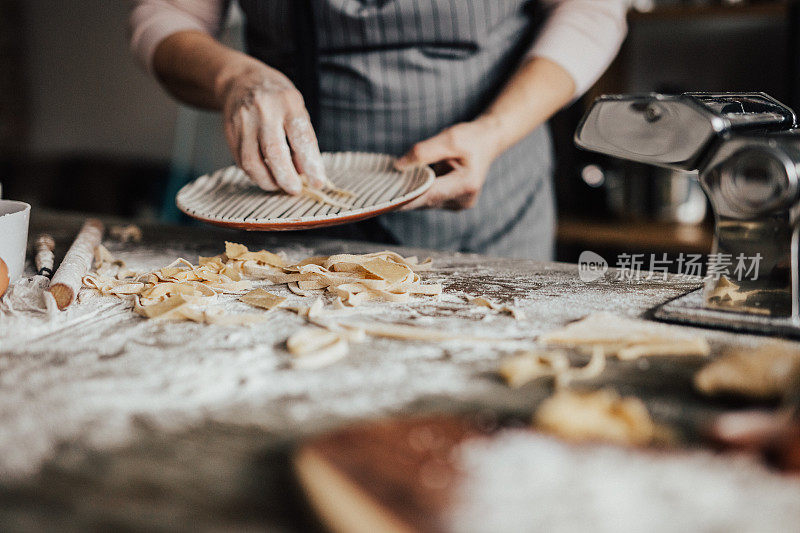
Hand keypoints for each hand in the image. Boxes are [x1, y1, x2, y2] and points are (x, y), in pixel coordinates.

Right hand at [219, 64, 326, 193]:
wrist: (241, 80)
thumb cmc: (277, 98)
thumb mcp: (297, 109)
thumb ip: (302, 139)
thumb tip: (304, 172)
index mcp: (288, 102)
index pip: (301, 138)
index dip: (311, 164)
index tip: (318, 182)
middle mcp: (264, 111)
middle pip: (274, 153)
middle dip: (287, 178)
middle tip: (296, 190)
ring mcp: (243, 121)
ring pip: (253, 162)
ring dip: (269, 181)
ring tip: (280, 186)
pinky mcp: (230, 132)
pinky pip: (242, 161)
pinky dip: (256, 174)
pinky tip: (265, 175)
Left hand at [394, 117, 502, 209]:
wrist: (488, 141)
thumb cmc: (471, 138)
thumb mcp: (449, 138)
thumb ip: (423, 152)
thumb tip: (399, 166)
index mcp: (466, 184)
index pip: (430, 195)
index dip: (407, 197)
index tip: (386, 201)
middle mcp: (463, 200)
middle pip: (426, 201)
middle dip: (405, 194)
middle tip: (379, 190)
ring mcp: (458, 204)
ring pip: (426, 202)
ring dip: (410, 193)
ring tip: (390, 185)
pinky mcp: (452, 203)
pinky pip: (429, 200)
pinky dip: (418, 192)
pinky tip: (405, 183)